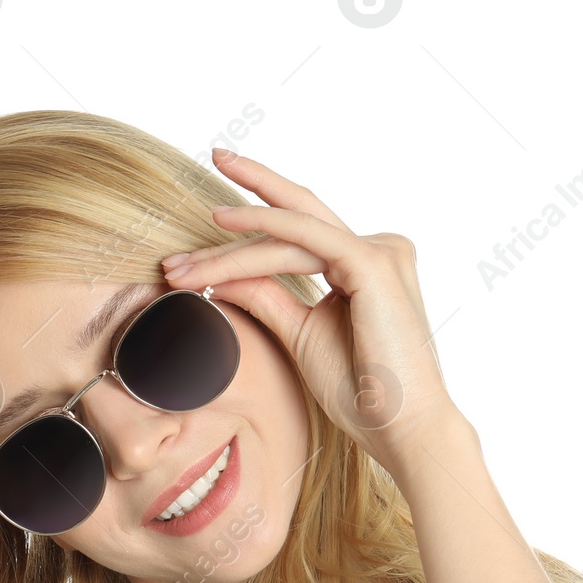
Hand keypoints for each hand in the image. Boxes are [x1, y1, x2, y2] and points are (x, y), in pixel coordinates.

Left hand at [159, 150, 460, 471]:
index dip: (246, 235)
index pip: (297, 236)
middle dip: (251, 188)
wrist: (400, 427)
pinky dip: (261, 229)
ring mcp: (379, 251)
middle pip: (297, 216)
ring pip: (289, 234)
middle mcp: (378, 248)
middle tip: (213, 156)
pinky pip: (304, 238)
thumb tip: (225, 277)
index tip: (194, 252)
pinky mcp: (372, 263)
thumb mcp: (300, 334)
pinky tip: (222, 224)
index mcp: (364, 264)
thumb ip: (267, 296)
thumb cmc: (361, 390)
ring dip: (230, 245)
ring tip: (181, 260)